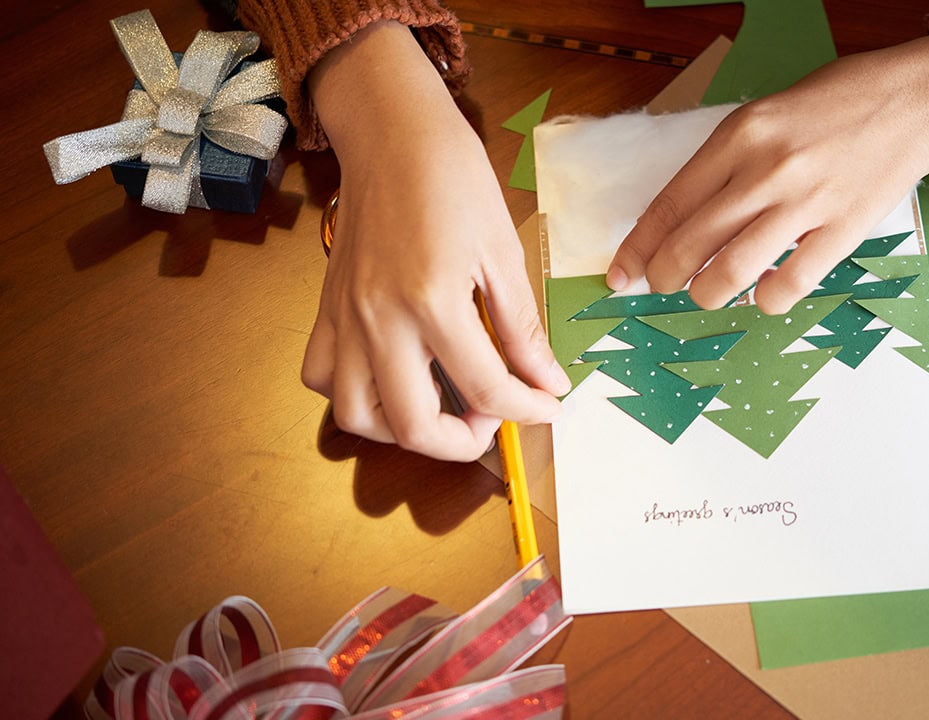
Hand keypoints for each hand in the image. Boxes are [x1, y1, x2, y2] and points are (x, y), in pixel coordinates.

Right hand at [303, 21, 568, 460]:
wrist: (391, 133)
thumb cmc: (452, 178)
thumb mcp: (503, 250)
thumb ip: (522, 326)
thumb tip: (548, 381)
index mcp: (432, 300)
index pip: (485, 388)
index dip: (526, 410)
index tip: (549, 407)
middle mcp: (378, 318)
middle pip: (413, 424)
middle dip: (462, 443)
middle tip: (492, 421)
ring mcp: (345, 318)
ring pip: (358, 416)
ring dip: (403, 432)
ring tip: (443, 410)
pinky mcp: (326, 310)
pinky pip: (323, 379)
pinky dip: (356, 398)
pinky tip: (393, 380)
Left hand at [607, 32, 928, 313]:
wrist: (914, 99)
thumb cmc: (838, 103)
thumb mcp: (766, 113)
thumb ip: (727, 160)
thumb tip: (684, 216)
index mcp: (739, 136)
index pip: (669, 204)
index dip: (637, 247)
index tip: (621, 273)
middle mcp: (765, 169)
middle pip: (690, 244)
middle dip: (663, 277)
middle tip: (662, 286)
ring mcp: (805, 201)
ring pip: (731, 271)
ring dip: (708, 294)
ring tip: (707, 294)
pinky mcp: (843, 229)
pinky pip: (790, 284)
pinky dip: (768, 300)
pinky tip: (765, 294)